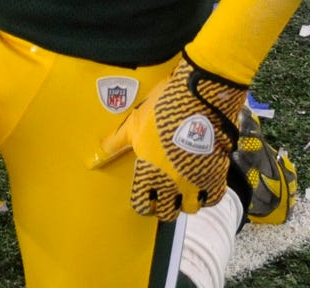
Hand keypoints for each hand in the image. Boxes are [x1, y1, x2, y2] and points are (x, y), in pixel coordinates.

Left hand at [89, 53, 246, 220]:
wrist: (200, 96)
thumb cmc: (162, 108)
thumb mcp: (134, 124)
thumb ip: (115, 144)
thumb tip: (93, 158)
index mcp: (148, 173)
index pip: (141, 204)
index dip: (142, 202)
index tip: (146, 195)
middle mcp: (170, 184)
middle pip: (166, 212)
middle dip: (164, 205)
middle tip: (166, 194)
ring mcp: (195, 181)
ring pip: (190, 208)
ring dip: (186, 201)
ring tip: (186, 189)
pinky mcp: (216, 173)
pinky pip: (213, 196)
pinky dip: (209, 193)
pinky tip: (205, 182)